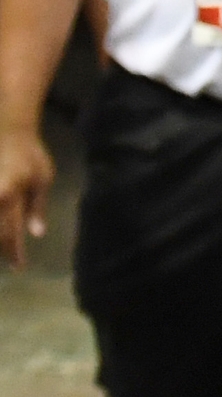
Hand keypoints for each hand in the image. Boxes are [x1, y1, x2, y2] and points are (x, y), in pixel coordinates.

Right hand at [0, 125, 49, 266]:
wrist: (10, 130)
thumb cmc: (31, 154)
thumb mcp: (43, 178)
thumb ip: (37, 208)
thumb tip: (36, 234)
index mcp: (10, 196)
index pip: (10, 232)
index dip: (13, 252)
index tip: (18, 266)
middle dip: (0, 249)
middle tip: (8, 261)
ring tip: (5, 248)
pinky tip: (2, 227)